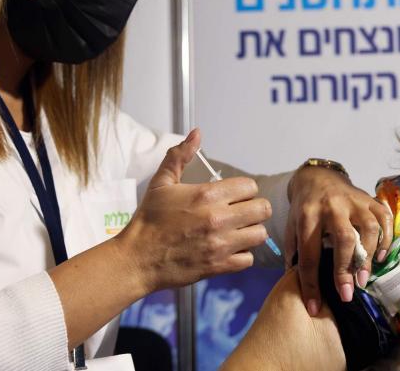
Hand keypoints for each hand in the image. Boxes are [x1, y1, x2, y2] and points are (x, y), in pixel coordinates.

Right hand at [117, 129, 271, 292]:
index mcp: (207, 195)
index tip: (234, 196)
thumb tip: (196, 134)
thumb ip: (180, 155)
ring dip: (251, 232)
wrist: (137, 258)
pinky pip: (249, 259)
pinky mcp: (219, 266)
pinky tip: (229, 250)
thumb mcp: (162, 183)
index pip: (250, 186)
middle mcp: (218, 218)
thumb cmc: (149, 221)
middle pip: (263, 209)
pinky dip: (242, 255)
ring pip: (260, 234)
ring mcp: (220, 243)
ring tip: (238, 231)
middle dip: (254, 209)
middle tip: (241, 213)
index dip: (244, 190)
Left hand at [286, 166, 393, 315]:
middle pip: (344, 238)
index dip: (311, 284)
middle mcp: (332, 207)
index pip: (309, 254)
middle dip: (345, 269)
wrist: (317, 178)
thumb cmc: (304, 209)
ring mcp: (353, 201)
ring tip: (363, 277)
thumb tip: (298, 287)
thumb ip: (294, 254)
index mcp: (307, 216)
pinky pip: (384, 217)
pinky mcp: (369, 198)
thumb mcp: (291, 227)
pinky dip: (386, 237)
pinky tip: (380, 256)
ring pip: (368, 227)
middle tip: (347, 293)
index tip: (314, 307)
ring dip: (368, 255)